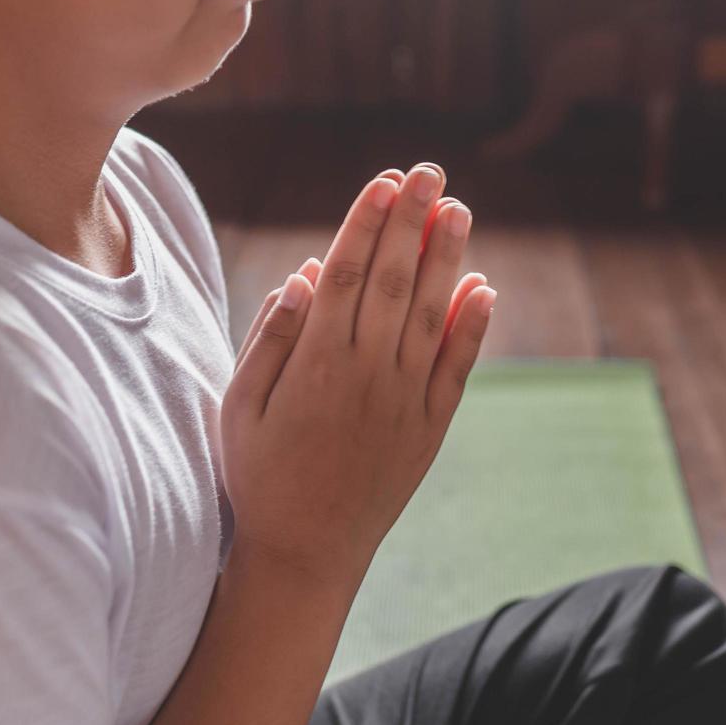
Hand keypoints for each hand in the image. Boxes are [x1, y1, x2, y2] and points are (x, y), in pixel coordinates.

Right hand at [220, 164, 495, 583]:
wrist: (305, 553)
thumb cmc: (261, 475)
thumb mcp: (241, 407)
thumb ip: (271, 339)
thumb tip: (307, 274)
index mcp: (315, 364)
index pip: (347, 274)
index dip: (367, 221)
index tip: (384, 180)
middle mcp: (366, 375)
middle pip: (394, 281)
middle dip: (412, 221)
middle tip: (429, 171)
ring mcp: (404, 402)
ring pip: (431, 316)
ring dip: (447, 259)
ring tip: (458, 210)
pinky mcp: (430, 429)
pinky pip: (456, 369)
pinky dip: (472, 328)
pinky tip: (484, 288)